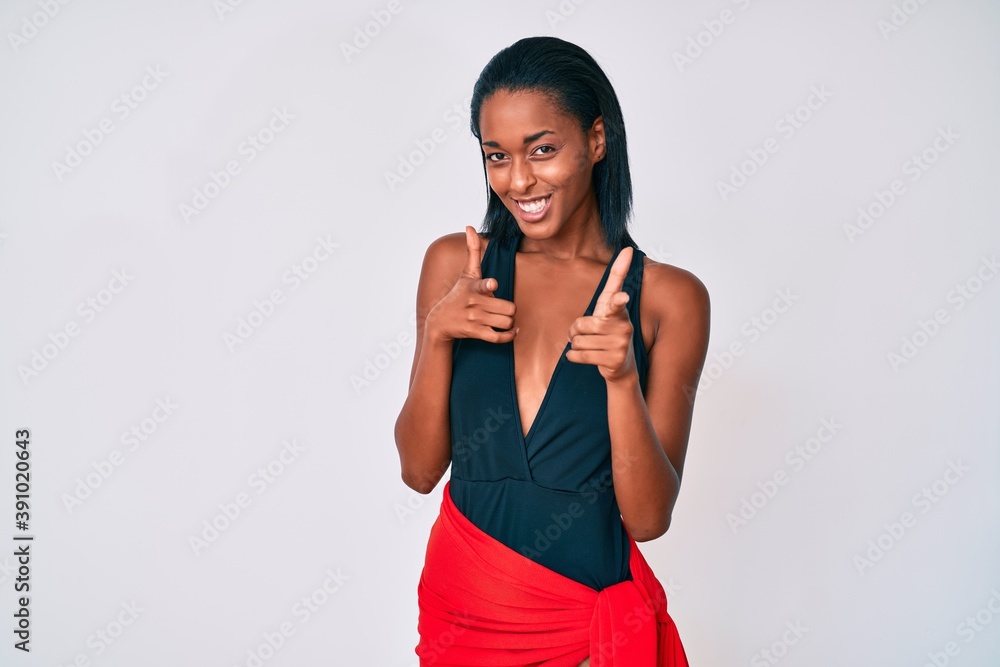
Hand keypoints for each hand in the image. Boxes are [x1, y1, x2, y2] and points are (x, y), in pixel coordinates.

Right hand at [426, 226, 517, 343]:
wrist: (440, 322)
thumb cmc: (458, 294)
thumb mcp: (465, 274)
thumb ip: (472, 250)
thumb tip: (469, 226)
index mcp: (473, 287)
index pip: (483, 285)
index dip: (489, 286)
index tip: (492, 285)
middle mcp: (474, 303)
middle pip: (509, 308)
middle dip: (510, 310)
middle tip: (504, 309)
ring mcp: (474, 319)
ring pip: (506, 322)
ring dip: (509, 323)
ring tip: (505, 320)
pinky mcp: (475, 333)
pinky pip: (498, 337)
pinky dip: (508, 336)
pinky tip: (511, 331)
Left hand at [565, 246, 635, 382]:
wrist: (621, 368)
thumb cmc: (608, 334)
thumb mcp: (607, 312)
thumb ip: (611, 290)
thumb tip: (628, 251)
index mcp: (619, 311)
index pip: (617, 297)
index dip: (618, 289)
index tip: (623, 284)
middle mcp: (624, 325)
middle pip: (583, 324)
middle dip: (575, 331)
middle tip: (585, 335)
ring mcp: (621, 343)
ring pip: (579, 341)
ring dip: (575, 345)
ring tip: (589, 347)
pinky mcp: (614, 360)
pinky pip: (580, 355)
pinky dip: (574, 357)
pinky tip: (582, 357)